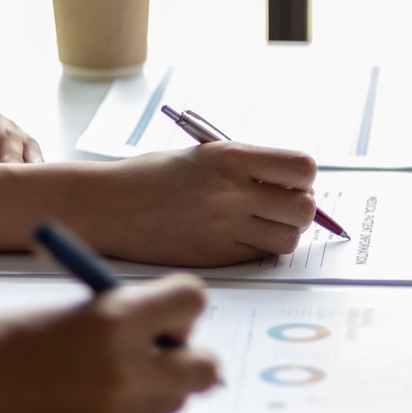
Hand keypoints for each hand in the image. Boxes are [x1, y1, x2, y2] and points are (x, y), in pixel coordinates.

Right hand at [0, 276, 218, 412]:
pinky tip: (68, 410)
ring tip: (95, 380)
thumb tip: (157, 325)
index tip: (159, 313)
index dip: (177, 306)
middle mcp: (124, 372)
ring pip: (171, 400)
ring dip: (151, 388)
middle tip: (148, 350)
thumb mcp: (53, 316)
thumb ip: (110, 319)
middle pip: (205, 365)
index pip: (192, 301)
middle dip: (183, 355)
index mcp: (111, 321)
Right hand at [71, 144, 320, 266]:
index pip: (302, 168)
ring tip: (260, 222)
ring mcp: (222, 228)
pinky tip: (237, 236)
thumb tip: (298, 185)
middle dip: (300, 208)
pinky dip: (258, 248)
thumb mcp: (205, 155)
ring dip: (283, 232)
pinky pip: (259, 256)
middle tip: (280, 205)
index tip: (291, 180)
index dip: (303, 178)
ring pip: (288, 239)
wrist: (107, 206)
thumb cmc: (156, 176)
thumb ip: (250, 168)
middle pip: (303, 209)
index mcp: (229, 158)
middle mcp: (230, 193)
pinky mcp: (214, 257)